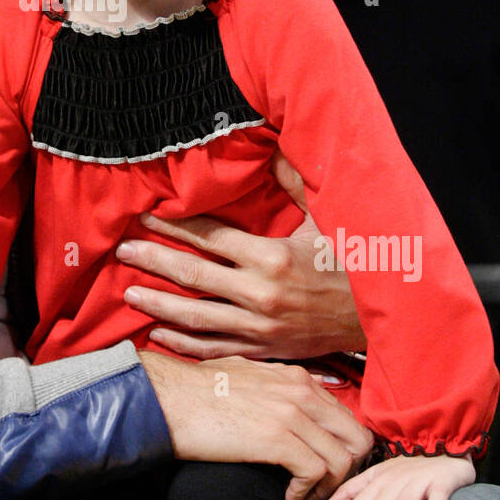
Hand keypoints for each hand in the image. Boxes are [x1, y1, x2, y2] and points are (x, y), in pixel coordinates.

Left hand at [121, 151, 365, 359]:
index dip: (174, 226)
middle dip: (152, 261)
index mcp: (271, 256)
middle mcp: (260, 293)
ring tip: (128, 293)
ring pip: (194, 317)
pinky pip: (214, 349)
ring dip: (158, 304)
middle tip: (122, 252)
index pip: (209, 238)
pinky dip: (183, 344)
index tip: (145, 217)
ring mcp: (258, 327)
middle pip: (192, 275)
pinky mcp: (263, 351)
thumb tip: (272, 149)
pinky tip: (157, 334)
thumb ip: (295, 183)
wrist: (377, 319)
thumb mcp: (326, 218)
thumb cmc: (351, 264)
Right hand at [138, 351, 372, 499]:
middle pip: (356, 439)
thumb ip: (274, 387)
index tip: (323, 470)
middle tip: (321, 490)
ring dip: (326, 489)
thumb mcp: (244, 377)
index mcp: (295, 377)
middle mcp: (301, 391)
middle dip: (346, 472)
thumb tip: (288, 403)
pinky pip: (316, 474)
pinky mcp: (278, 439)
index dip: (341, 450)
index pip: (345, 418)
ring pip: (343, 460)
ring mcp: (291, 413)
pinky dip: (305, 495)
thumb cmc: (196, 392)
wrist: (167, 398)